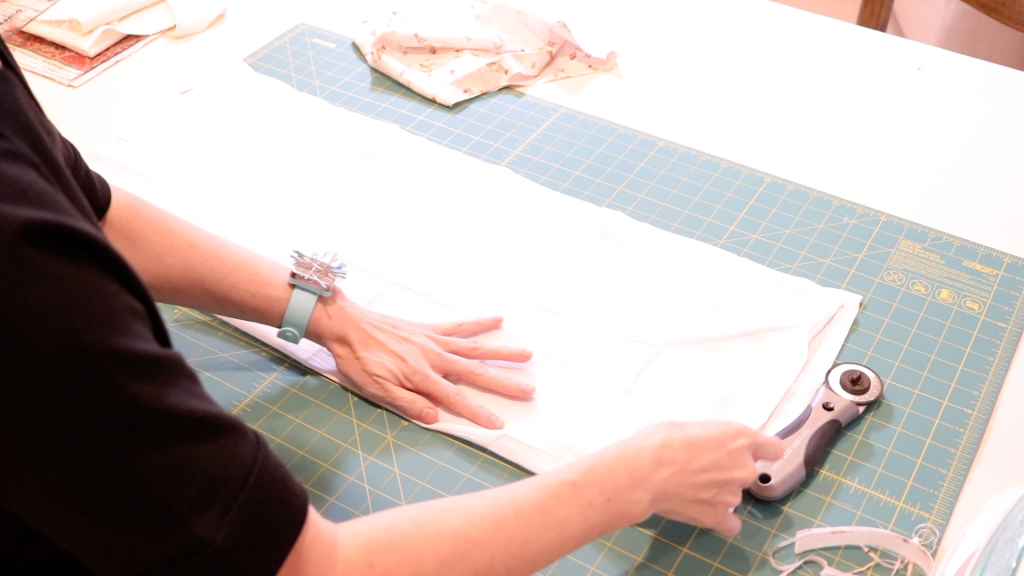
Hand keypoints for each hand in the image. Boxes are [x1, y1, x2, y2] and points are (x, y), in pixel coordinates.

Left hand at [308, 294, 532, 428]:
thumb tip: (435, 418)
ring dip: (502, 352)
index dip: (478, 413)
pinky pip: (459, 326)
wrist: (347, 326)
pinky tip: (498, 318)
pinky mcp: (429, 329)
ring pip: (475, 347)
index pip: (456, 399)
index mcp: (421, 376)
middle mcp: (434, 357)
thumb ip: (407, 403)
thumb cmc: (359, 362)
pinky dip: (479, 323)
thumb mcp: (376, 390)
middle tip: (530, 389)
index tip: (499, 423)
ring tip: (527, 354)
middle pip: (475, 372)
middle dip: (503, 382)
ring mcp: (434, 340)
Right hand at [609, 421, 783, 535]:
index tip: (751, 451)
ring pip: (735, 494)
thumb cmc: (661, 440)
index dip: (762, 450)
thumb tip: (709, 446)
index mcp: (741, 439)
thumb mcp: (691, 426)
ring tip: (692, 486)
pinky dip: (720, 518)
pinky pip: (730, 523)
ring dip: (720, 491)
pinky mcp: (717, 517)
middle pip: (749, 471)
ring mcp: (732, 495)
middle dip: (731, 469)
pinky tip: (703, 509)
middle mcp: (744, 467)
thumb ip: (712, 438)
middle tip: (704, 466)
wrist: (643, 472)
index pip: (774, 448)